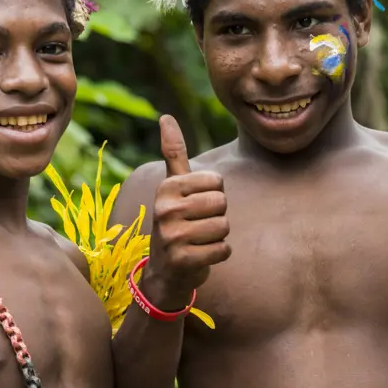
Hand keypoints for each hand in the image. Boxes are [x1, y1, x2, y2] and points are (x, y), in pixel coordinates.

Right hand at [143, 115, 230, 310]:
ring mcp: (172, 236)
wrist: (164, 272)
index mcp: (166, 187)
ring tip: (197, 240)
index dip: (213, 194)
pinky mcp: (183, 260)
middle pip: (222, 203)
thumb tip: (165, 116)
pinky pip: (223, 250)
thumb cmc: (176, 221)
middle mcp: (165, 209)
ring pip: (224, 227)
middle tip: (197, 226)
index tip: (194, 205)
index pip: (217, 181)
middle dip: (217, 216)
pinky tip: (200, 256)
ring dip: (217, 236)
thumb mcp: (172, 187)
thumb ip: (173, 152)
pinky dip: (218, 254)